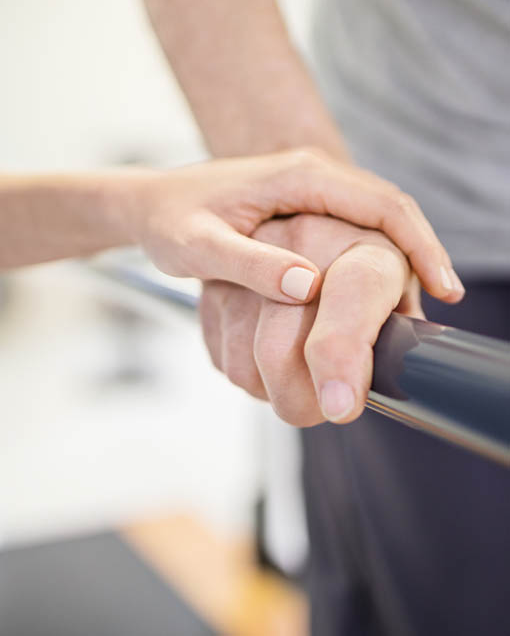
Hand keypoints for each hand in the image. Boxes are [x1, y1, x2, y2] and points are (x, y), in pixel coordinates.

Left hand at [122, 148, 463, 303]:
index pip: (380, 204)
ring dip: (402, 256)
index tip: (439, 285)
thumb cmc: (170, 218)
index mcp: (299, 175)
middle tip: (439, 300)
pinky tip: (379, 289)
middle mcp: (313, 176)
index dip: (417, 244)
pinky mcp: (304, 207)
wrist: (151, 203)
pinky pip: (354, 227)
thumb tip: (308, 287)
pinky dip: (376, 256)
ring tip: (415, 303)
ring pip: (376, 219)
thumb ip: (249, 264)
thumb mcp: (198, 245)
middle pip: (390, 210)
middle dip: (420, 252)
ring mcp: (311, 189)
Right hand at [200, 214, 423, 424]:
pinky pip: (226, 363)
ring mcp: (251, 260)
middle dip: (303, 401)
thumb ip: (404, 335)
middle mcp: (303, 241)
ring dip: (276, 389)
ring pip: (247, 367)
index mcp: (365, 246)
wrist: (316, 232)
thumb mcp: (403, 296)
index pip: (353, 293)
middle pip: (279, 351)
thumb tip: (400, 380)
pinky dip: (252, 375)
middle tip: (329, 403)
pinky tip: (274, 349)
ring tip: (303, 364)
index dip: (342, 357)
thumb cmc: (367, 275)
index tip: (340, 406)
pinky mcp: (215, 285)